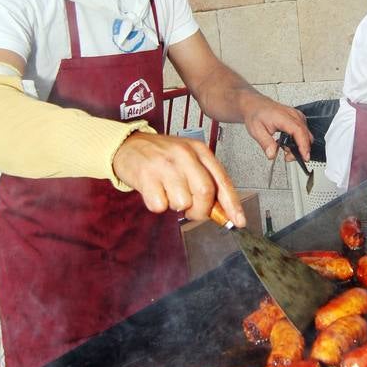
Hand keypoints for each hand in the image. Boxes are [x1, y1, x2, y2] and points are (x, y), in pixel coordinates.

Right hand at [112, 132, 245, 226]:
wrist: (127, 145)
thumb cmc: (162, 156)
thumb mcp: (189, 161)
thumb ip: (207, 182)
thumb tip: (224, 212)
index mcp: (200, 151)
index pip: (222, 180)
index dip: (232, 204)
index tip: (238, 221)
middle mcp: (184, 154)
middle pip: (205, 192)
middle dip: (201, 210)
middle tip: (191, 210)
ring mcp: (165, 164)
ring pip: (183, 202)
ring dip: (176, 206)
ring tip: (168, 193)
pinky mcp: (146, 175)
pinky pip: (160, 205)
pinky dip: (158, 205)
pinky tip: (154, 191)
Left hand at [240, 96, 312, 161]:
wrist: (255, 105)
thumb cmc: (256, 114)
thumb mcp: (257, 131)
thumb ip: (266, 143)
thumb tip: (272, 154)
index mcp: (283, 117)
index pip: (298, 131)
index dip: (303, 145)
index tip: (304, 156)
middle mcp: (293, 115)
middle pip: (306, 135)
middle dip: (300, 150)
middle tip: (287, 156)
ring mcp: (297, 116)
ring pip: (306, 134)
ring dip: (299, 145)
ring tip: (285, 149)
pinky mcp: (297, 118)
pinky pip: (304, 131)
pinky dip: (299, 140)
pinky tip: (288, 142)